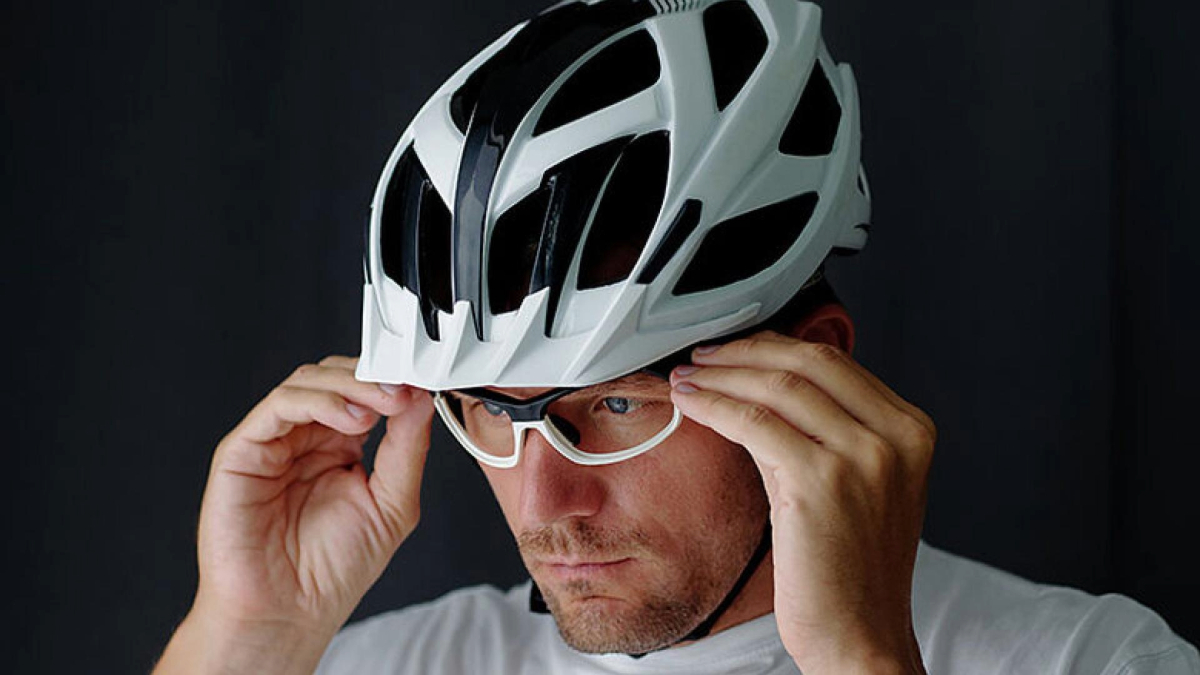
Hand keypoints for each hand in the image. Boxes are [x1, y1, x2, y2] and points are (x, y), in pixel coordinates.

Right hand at [156, 356, 433, 673]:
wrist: (289, 613)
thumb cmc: (332, 571)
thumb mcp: (392, 504)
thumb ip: (407, 450)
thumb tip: (420, 400)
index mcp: (338, 448)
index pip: (362, 393)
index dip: (391, 382)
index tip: (420, 385)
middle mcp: (305, 439)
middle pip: (333, 378)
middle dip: (372, 377)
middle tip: (402, 388)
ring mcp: (273, 443)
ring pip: (307, 383)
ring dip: (350, 385)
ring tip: (381, 405)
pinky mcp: (243, 452)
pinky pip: (277, 407)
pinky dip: (317, 401)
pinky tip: (350, 419)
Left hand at [669, 332, 933, 674]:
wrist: (859, 635)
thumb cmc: (850, 568)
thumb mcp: (857, 483)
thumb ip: (823, 430)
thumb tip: (758, 384)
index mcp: (911, 431)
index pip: (837, 361)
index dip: (777, 345)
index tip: (737, 348)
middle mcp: (896, 437)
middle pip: (809, 362)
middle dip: (746, 350)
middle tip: (704, 354)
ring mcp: (863, 458)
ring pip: (778, 387)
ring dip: (722, 376)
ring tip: (688, 378)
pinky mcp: (821, 482)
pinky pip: (755, 425)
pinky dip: (715, 407)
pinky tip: (692, 404)